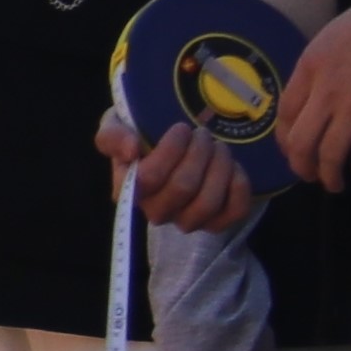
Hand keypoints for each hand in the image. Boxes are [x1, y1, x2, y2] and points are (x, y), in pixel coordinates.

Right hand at [102, 104, 256, 240]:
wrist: (166, 148)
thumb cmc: (139, 137)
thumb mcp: (115, 128)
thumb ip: (112, 137)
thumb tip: (131, 150)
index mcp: (128, 191)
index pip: (149, 178)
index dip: (170, 150)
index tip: (180, 128)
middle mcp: (156, 212)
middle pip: (183, 188)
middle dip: (199, 152)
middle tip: (202, 134)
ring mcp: (187, 220)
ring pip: (208, 202)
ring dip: (219, 166)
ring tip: (218, 146)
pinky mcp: (216, 223)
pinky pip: (234, 211)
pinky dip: (238, 185)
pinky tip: (232, 167)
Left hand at [273, 0, 350, 195]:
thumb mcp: (335, 36)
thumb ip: (323, 65)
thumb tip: (319, 89)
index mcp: (309, 67)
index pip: (285, 114)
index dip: (285, 140)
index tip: (291, 151)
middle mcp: (325, 89)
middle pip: (300, 142)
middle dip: (301, 166)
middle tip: (310, 176)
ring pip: (330, 154)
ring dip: (330, 176)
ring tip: (335, 184)